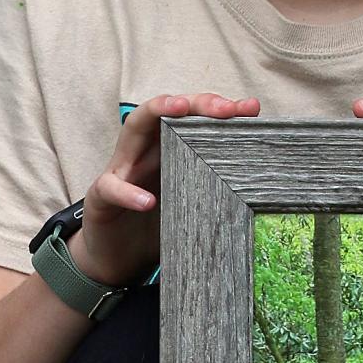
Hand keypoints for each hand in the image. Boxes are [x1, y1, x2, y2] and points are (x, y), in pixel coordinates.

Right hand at [72, 92, 259, 287]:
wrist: (117, 259)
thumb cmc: (156, 225)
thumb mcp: (191, 202)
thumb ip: (214, 188)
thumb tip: (262, 188)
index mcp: (166, 151)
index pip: (192, 120)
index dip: (219, 110)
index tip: (251, 109)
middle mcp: (143, 153)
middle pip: (165, 113)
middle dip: (195, 103)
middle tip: (225, 107)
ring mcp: (119, 171)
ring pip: (132, 130)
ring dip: (156, 113)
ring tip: (179, 110)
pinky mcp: (100, 199)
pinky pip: (111, 189)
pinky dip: (127, 192)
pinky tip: (147, 201)